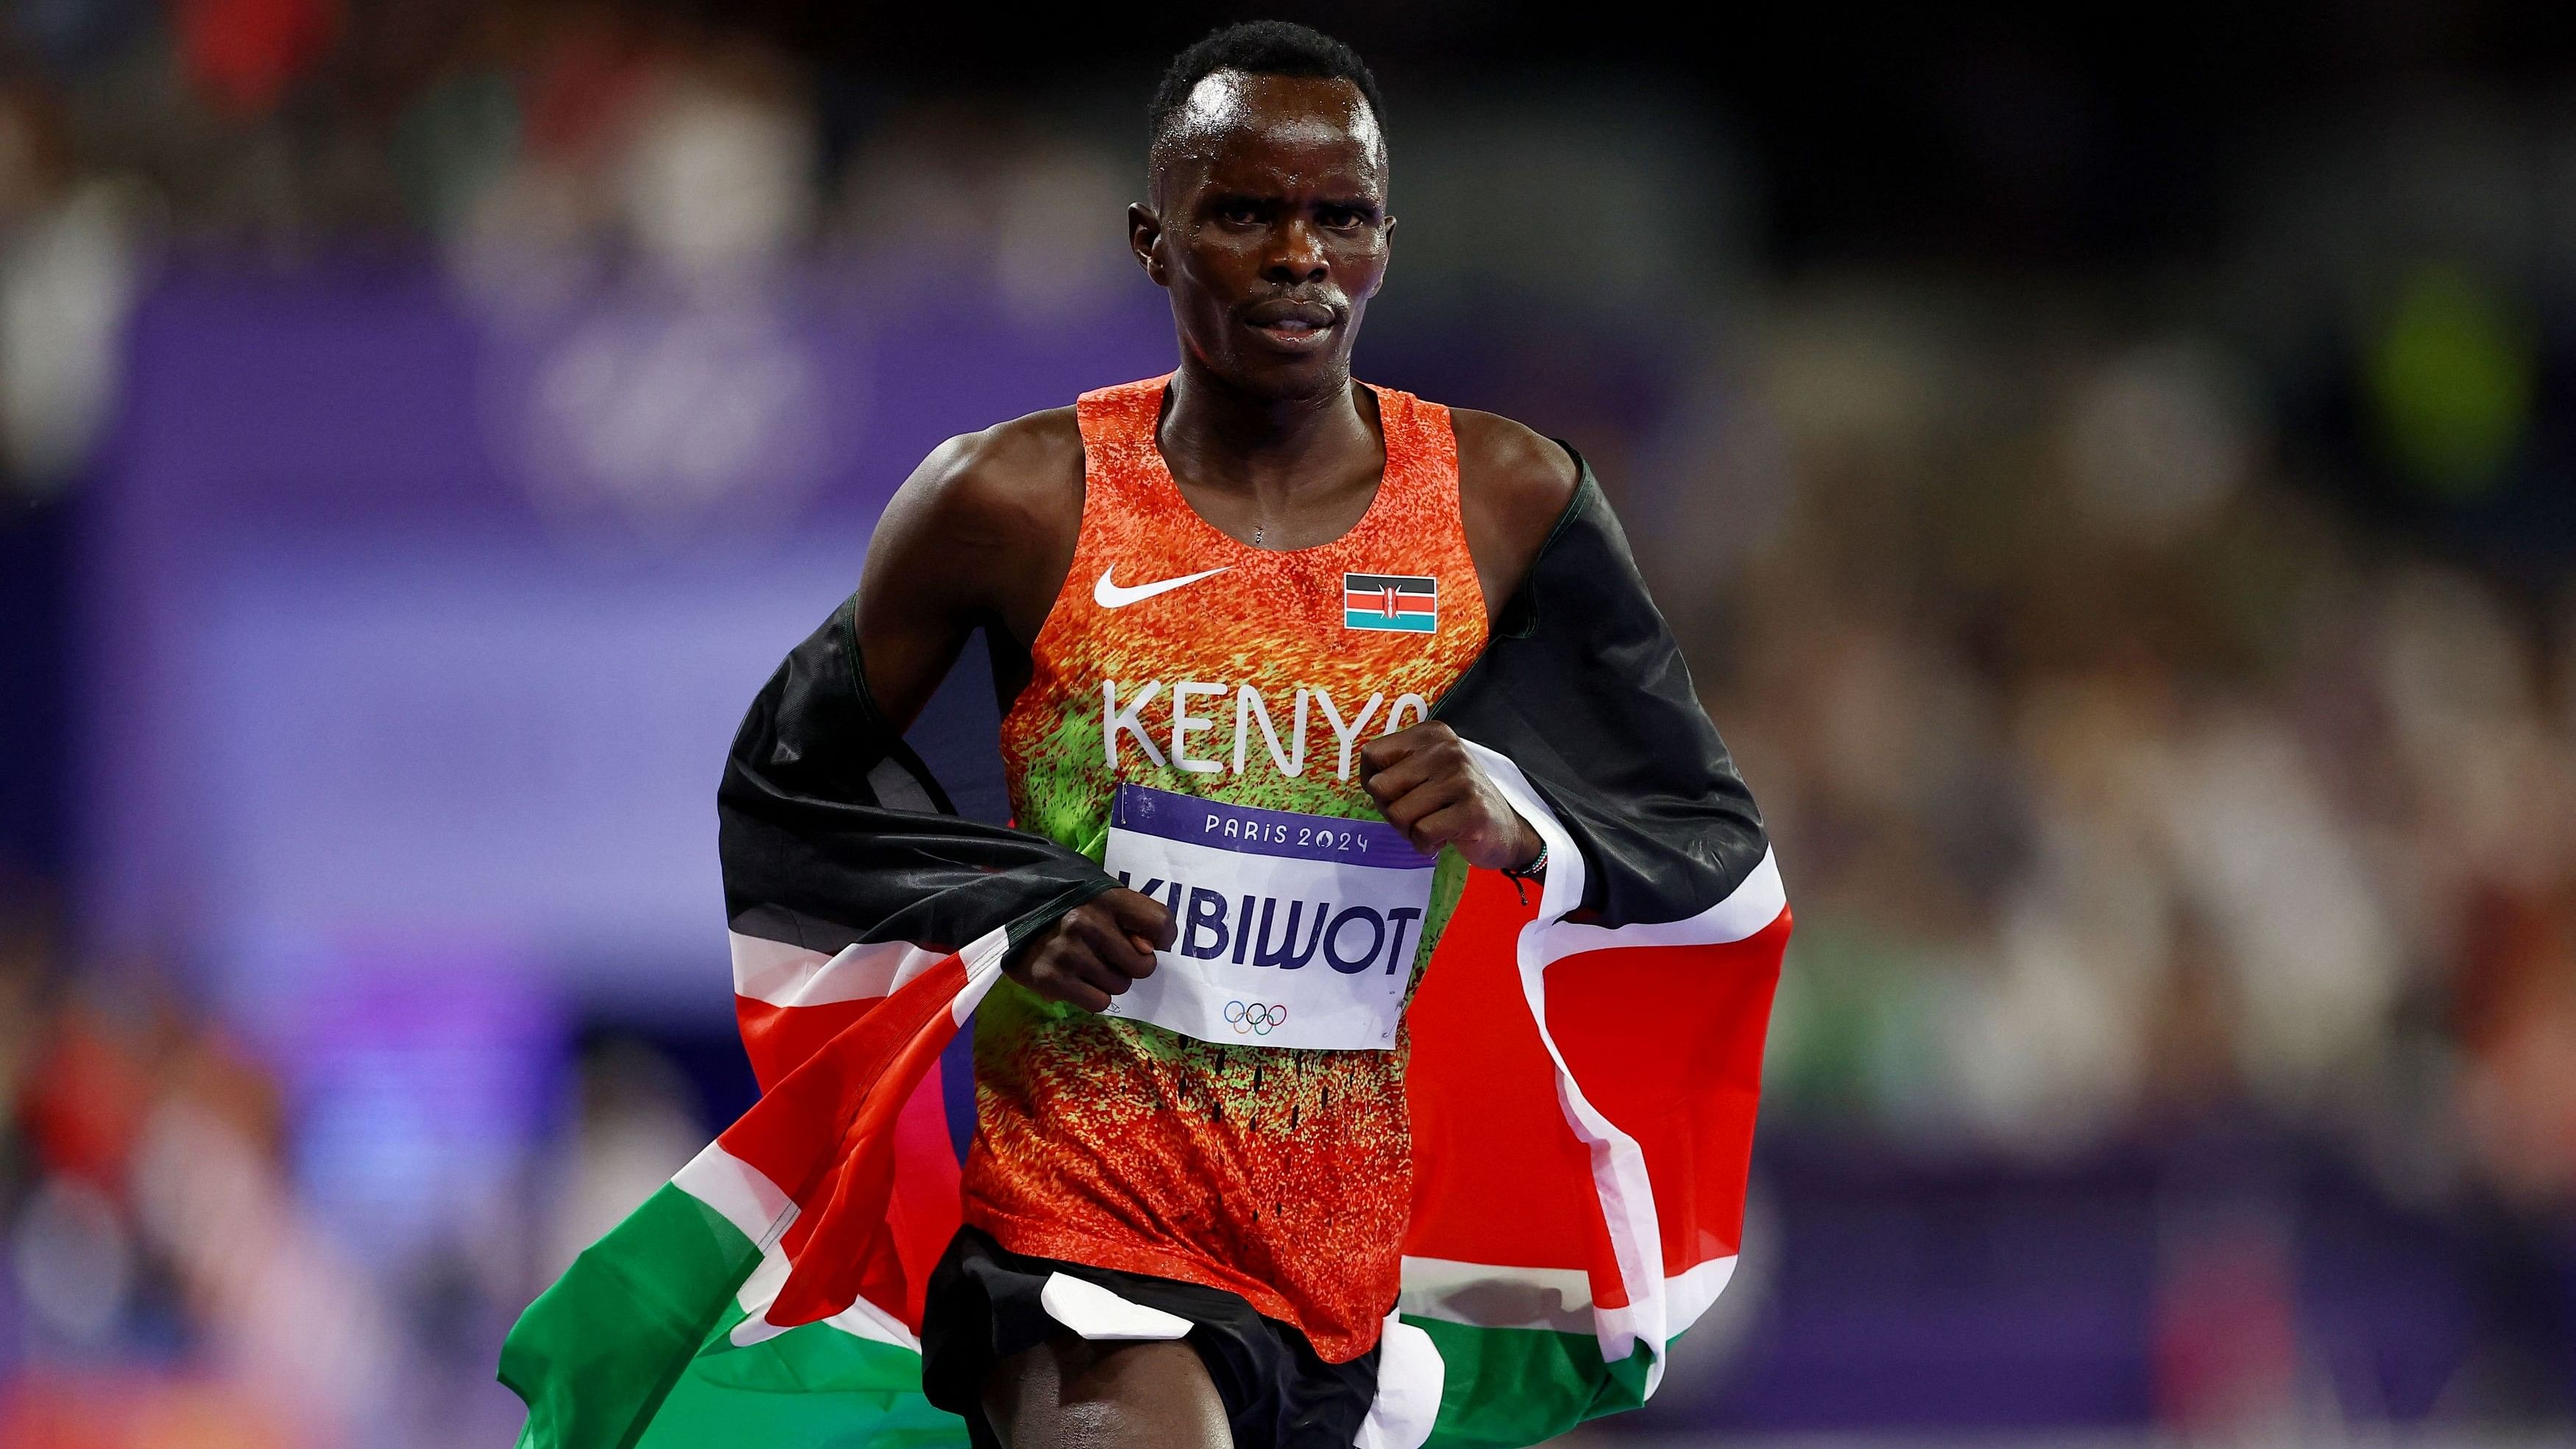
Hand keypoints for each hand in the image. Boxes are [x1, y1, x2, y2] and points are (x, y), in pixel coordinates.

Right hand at [1006, 888, 1175, 1011]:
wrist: (1004, 908)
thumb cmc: (1061, 901)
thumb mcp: (1096, 893)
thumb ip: (1127, 915)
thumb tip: (1148, 949)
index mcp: (1105, 896)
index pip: (1159, 922)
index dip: (1163, 937)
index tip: (1150, 941)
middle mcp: (1088, 923)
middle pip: (1143, 965)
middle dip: (1132, 965)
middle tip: (1109, 954)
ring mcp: (1068, 953)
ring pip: (1120, 987)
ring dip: (1109, 980)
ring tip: (1086, 963)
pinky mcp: (1050, 979)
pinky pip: (1098, 1003)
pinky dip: (1091, 995)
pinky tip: (1075, 979)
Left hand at [1358, 722, 1543, 871]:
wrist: (1505, 830)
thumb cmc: (1455, 801)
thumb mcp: (1427, 771)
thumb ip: (1396, 767)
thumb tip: (1366, 781)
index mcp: (1431, 735)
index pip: (1372, 755)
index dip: (1373, 783)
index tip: (1397, 794)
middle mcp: (1447, 749)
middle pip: (1380, 787)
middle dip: (1391, 811)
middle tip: (1418, 815)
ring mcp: (1461, 778)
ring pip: (1398, 814)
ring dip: (1410, 831)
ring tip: (1434, 825)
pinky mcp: (1472, 810)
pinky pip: (1421, 833)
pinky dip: (1426, 845)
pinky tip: (1445, 837)